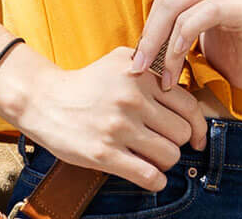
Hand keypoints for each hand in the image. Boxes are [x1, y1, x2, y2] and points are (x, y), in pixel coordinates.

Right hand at [0, 45, 208, 191]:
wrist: (43, 100)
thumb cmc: (87, 83)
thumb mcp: (122, 60)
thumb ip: (153, 67)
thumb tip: (185, 85)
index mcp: (142, 76)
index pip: (189, 106)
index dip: (197, 126)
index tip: (196, 136)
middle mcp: (133, 100)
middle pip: (182, 133)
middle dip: (177, 143)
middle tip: (163, 143)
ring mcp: (118, 128)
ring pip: (169, 155)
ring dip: (165, 162)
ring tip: (153, 158)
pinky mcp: (103, 154)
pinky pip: (148, 175)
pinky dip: (156, 181)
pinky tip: (152, 178)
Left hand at [132, 0, 241, 97]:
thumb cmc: (232, 50)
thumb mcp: (198, 24)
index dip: (148, 25)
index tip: (138, 57)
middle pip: (169, 0)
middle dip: (150, 38)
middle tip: (140, 67)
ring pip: (181, 12)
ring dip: (165, 50)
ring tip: (164, 77)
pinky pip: (201, 18)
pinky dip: (183, 40)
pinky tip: (178, 60)